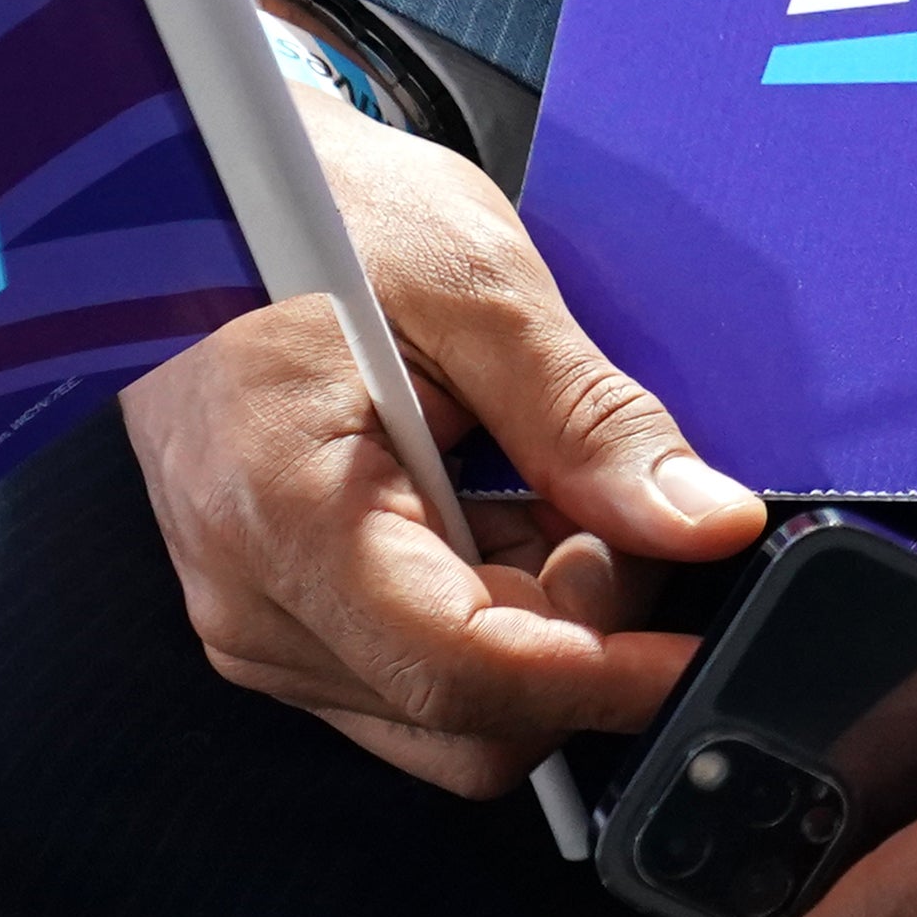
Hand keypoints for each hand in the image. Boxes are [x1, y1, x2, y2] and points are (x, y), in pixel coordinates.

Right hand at [121, 86, 769, 795]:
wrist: (209, 203)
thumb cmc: (323, 222)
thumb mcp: (479, 290)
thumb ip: (593, 423)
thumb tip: (707, 525)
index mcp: (282, 515)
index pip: (465, 671)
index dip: (606, 678)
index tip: (701, 651)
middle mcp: (251, 600)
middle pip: (469, 713)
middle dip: (583, 639)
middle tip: (617, 511)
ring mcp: (257, 621)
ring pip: (454, 709)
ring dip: (544, 626)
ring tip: (548, 489)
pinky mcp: (281, 619)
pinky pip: (419, 673)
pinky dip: (499, 612)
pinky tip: (505, 510)